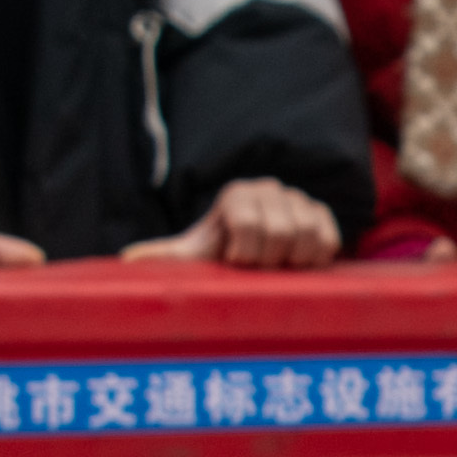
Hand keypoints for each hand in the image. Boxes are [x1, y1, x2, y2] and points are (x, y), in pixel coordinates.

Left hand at [118, 174, 346, 265]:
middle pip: (279, 232)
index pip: (249, 224)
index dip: (244, 253)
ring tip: (275, 266)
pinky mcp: (322, 214)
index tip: (234, 261)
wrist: (252, 259)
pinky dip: (315, 258)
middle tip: (256, 267)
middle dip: (267, 260)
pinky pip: (328, 239)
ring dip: (291, 260)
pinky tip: (297, 263)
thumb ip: (163, 256)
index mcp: (236, 194)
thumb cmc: (219, 259)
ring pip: (307, 235)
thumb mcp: (190, 258)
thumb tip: (127, 259)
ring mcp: (298, 200)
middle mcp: (268, 189)